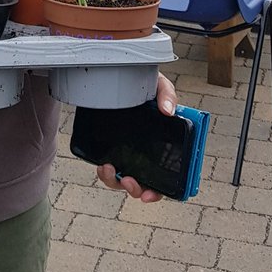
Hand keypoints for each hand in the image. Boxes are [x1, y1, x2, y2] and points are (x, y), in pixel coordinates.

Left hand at [96, 74, 176, 202]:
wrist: (117, 76)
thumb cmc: (144, 84)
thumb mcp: (159, 84)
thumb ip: (168, 94)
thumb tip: (169, 111)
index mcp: (163, 143)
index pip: (168, 177)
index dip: (160, 191)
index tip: (149, 194)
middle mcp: (146, 152)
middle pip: (145, 183)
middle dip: (136, 189)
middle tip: (129, 181)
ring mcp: (127, 151)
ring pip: (123, 180)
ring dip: (116, 183)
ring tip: (109, 170)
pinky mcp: (110, 147)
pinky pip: (109, 168)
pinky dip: (106, 173)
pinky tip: (102, 165)